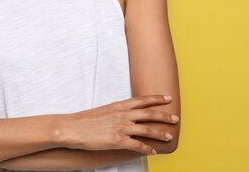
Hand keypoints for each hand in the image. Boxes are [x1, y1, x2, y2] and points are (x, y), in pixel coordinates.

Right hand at [61, 95, 177, 154]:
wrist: (72, 128)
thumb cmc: (85, 120)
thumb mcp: (104, 111)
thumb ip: (117, 112)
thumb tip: (126, 115)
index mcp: (119, 106)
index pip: (142, 100)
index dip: (157, 99)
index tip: (168, 98)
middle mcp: (123, 115)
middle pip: (149, 114)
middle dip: (164, 116)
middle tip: (175, 118)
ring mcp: (121, 127)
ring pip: (147, 129)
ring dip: (160, 133)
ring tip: (169, 136)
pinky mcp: (117, 140)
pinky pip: (137, 145)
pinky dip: (147, 149)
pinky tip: (153, 151)